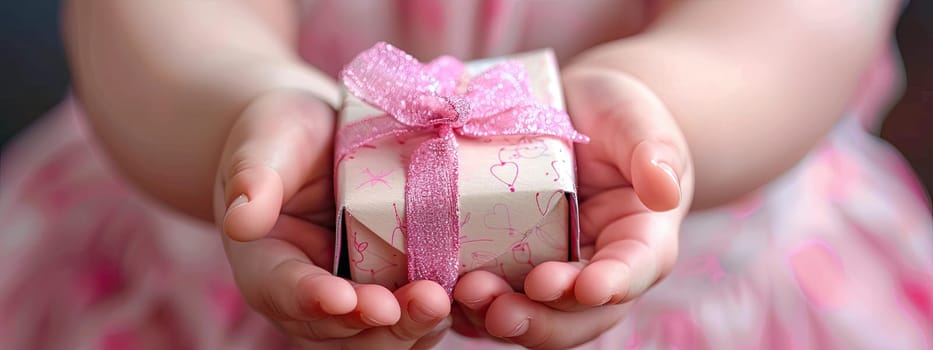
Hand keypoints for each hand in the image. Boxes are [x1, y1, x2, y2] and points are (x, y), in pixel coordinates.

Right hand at [214, 90, 451, 348]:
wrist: (318, 141)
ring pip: (383, 335)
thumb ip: (252, 176)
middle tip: (423, 302)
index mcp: (267, 266)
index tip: (344, 297)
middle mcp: (311, 297)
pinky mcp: (393, 286)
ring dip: (417, 326)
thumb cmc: (282, 138)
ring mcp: (356, 297)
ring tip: (447, 300)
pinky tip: (470, 292)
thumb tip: (241, 216)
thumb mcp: (264, 144)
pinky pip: (416, 314)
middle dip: (381, 325)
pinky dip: (442, 311)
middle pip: (342, 333)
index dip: (315, 301)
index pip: (285, 292)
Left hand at [452, 64, 694, 348]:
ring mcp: (552, 273)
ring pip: (533, 316)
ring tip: (467, 298)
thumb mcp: (637, 121)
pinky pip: (494, 297)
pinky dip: (470, 305)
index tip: (585, 287)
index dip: (612, 284)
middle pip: (578, 315)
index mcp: (640, 240)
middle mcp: (597, 269)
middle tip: (503, 309)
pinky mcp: (511, 267)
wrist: (572, 113)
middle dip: (542, 319)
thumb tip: (664, 189)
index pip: (635, 270)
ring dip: (500, 316)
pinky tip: (442, 294)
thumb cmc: (615, 115)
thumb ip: (654, 151)